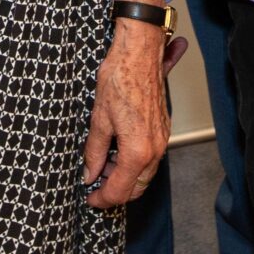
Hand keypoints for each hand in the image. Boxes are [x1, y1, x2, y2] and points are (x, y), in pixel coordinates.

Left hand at [83, 20, 169, 207]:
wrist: (139, 55)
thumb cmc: (119, 80)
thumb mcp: (98, 120)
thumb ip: (95, 152)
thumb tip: (90, 174)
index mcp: (137, 152)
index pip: (119, 191)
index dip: (102, 199)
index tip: (90, 199)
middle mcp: (154, 150)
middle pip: (137, 188)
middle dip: (116, 190)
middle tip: (95, 183)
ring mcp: (161, 140)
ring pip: (145, 174)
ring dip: (126, 176)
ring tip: (103, 163)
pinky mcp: (163, 129)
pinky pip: (150, 158)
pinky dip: (135, 162)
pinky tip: (118, 150)